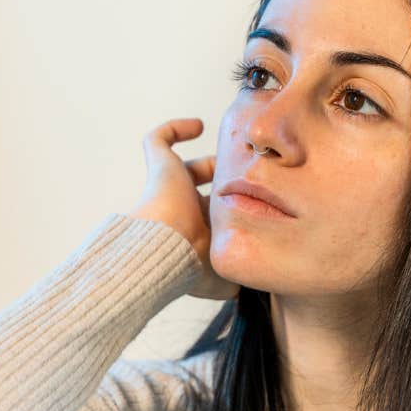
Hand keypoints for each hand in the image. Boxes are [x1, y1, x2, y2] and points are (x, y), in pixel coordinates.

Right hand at [130, 118, 239, 300]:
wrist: (165, 250)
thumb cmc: (191, 265)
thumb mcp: (223, 279)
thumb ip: (239, 276)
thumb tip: (250, 284)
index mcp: (195, 234)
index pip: (212, 219)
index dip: (228, 211)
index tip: (252, 202)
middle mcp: (181, 210)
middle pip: (200, 192)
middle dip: (221, 183)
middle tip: (246, 176)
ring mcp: (167, 187)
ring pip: (181, 167)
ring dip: (206, 161)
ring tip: (232, 151)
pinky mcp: (158, 167)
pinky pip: (159, 140)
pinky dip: (175, 129)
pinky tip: (199, 126)